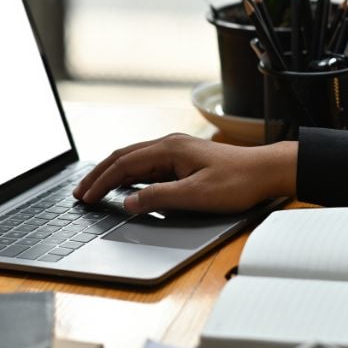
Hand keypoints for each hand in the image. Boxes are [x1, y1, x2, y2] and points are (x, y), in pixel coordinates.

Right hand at [73, 133, 297, 213]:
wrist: (267, 172)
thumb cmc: (237, 182)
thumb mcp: (195, 195)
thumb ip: (159, 198)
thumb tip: (128, 202)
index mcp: (169, 149)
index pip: (123, 165)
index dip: (101, 182)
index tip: (86, 198)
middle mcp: (170, 145)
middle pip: (124, 157)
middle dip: (99, 175)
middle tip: (81, 193)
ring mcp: (178, 150)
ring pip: (135, 159)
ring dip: (113, 173)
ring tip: (96, 188)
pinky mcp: (185, 158)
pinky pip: (149, 163)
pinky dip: (130, 173)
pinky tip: (128, 183)